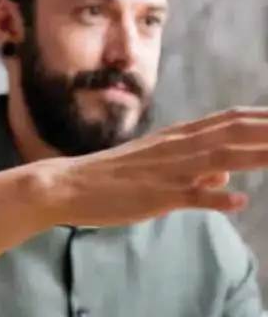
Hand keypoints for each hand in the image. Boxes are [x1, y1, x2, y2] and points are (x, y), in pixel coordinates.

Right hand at [39, 107, 267, 226]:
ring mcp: (166, 170)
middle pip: (232, 131)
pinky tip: (237, 200)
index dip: (262, 117)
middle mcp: (176, 147)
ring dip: (255, 154)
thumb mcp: (159, 167)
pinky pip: (187, 196)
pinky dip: (213, 196)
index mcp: (178, 137)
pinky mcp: (154, 196)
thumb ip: (198, 168)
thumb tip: (228, 173)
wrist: (68, 185)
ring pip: (218, 156)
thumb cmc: (114, 178)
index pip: (230, 120)